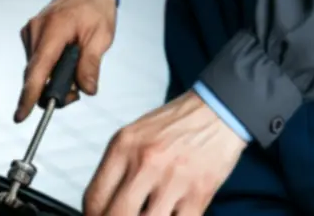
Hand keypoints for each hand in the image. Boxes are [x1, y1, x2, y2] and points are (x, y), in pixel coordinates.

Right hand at [15, 0, 116, 121]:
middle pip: (36, 74)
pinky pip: (37, 60)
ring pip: (36, 69)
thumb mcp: (102, 35)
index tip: (21, 116)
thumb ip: (91, 63)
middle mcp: (36, 29)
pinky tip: (65, 59)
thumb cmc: (97, 8)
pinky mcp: (30, 34)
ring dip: (52, 78)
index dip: (29, 94)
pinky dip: (49, 67)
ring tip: (76, 66)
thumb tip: (86, 90)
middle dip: (53, 89)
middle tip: (77, 91)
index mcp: (54, 28)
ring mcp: (30, 30)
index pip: (38, 68)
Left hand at [83, 91, 247, 215]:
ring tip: (151, 213)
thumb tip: (103, 208)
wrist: (219, 109)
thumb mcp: (137, 135)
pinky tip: (171, 213)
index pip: (94, 199)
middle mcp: (146, 161)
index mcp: (125, 145)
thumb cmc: (178, 123)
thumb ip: (118, 169)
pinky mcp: (198, 193)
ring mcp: (173, 179)